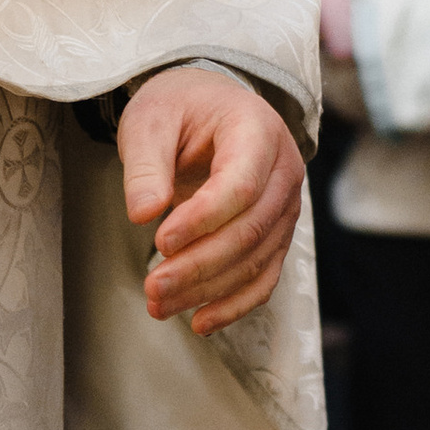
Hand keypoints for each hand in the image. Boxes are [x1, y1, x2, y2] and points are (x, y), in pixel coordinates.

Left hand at [118, 64, 305, 336]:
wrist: (209, 107)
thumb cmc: (179, 109)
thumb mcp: (149, 121)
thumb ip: (145, 164)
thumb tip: (143, 214)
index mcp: (257, 130)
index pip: (240, 185)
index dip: (202, 219)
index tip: (160, 240)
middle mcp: (284, 170)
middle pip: (250, 229)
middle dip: (200, 265)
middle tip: (152, 286)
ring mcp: (286, 205)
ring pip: (256, 259)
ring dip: (209, 290)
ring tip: (158, 304)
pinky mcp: (277, 234)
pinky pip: (265, 276)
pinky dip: (235, 304)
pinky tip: (199, 321)